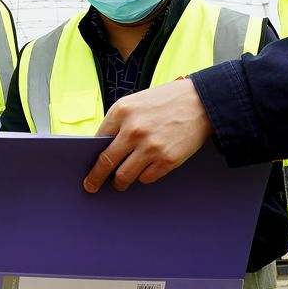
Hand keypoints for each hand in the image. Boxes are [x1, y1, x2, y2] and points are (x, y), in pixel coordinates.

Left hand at [82, 78, 212, 192]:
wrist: (201, 102)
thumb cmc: (165, 102)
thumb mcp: (136, 103)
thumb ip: (119, 123)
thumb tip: (102, 149)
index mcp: (122, 111)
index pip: (97, 141)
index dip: (91, 157)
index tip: (86, 168)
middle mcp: (134, 129)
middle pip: (106, 162)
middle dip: (96, 178)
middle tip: (91, 186)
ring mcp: (150, 146)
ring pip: (124, 176)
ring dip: (120, 182)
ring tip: (120, 182)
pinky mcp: (167, 159)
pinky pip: (146, 178)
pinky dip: (143, 176)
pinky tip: (146, 169)